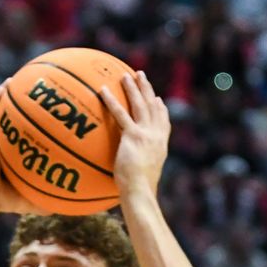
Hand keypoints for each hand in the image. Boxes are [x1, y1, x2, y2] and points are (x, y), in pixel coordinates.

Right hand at [0, 83, 49, 216]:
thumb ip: (51, 201)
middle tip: (34, 91)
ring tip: (16, 80)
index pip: (23, 136)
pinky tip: (3, 87)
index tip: (47, 114)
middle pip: (10, 120)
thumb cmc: (4, 201)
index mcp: (11, 156)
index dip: (33, 124)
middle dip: (20, 105)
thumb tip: (74, 208)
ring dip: (5, 96)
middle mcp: (0, 144)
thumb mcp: (33, 200)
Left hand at [99, 71, 170, 196]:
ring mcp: (146, 134)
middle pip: (152, 106)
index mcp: (161, 145)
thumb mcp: (145, 176)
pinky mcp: (133, 136)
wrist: (141, 191)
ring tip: (125, 75)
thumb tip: (134, 171)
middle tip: (140, 76)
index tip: (157, 99)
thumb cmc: (140, 190)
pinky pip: (120, 114)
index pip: (163, 122)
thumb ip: (141, 166)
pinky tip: (103, 90)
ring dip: (133, 88)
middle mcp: (157, 136)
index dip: (160, 109)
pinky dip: (111, 100)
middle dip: (147, 89)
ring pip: (140, 105)